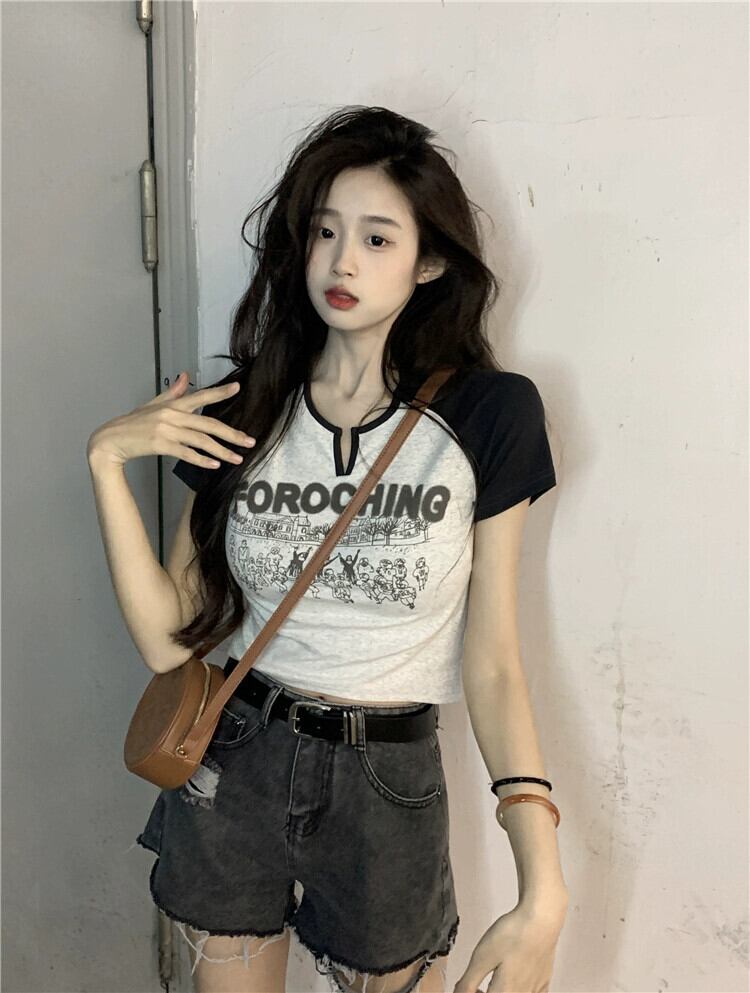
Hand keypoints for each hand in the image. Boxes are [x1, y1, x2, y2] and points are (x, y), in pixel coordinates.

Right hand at [86, 372, 254, 469]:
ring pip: (201, 441)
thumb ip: (172, 392)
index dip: (220, 392)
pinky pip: (187, 453)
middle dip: (232, 434)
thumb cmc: (133, 424)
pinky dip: (202, 460)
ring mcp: (167, 430)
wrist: (111, 440)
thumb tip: (185, 376)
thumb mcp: (153, 405)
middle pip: (209, 424)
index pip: (200, 396)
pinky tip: (215, 465)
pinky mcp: (161, 445)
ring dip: (222, 451)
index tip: (238, 389)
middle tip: (250, 441)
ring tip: (238, 459)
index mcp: (172, 405)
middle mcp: (172, 415)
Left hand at [452, 900, 566, 992]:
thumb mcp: (482, 957)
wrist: (541, 919)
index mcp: (505, 991)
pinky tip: (516, 982)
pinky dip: (521, 991)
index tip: (467, 987)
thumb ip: (468, 981)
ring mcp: (536, 987)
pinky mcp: (545, 978)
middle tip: (477, 985)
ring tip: (494, 980)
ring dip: (501, 992)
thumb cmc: (512, 935)